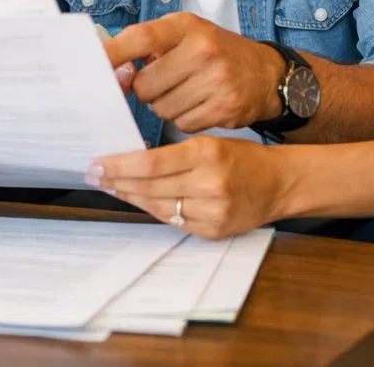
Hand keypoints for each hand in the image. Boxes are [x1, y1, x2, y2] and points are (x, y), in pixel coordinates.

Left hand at [87, 137, 292, 238]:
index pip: (151, 163)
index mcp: (206, 154)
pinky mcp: (213, 230)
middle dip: (117, 182)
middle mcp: (208, 184)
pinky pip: (173, 221)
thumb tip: (131, 160)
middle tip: (94, 176)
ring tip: (112, 187)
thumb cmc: (242, 158)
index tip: (98, 164)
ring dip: (131, 197)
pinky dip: (154, 210)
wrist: (279, 183)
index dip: (119, 166)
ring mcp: (211, 211)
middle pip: (150, 187)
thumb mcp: (210, 143)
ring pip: (158, 207)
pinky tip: (140, 200)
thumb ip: (174, 153)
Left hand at [103, 13, 285, 132]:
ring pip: (161, 109)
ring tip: (185, 92)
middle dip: (146, 90)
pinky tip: (199, 105)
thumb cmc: (215, 52)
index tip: (93, 67)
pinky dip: (185, 119)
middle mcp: (202, 50)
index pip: (140, 38)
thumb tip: (114, 73)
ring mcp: (216, 80)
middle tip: (164, 83)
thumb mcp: (186, 35)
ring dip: (165, 106)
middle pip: (145, 85)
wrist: (265, 73)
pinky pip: (182, 124)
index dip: (113, 55)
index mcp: (186, 27)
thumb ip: (148, 48)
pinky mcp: (225, 108)